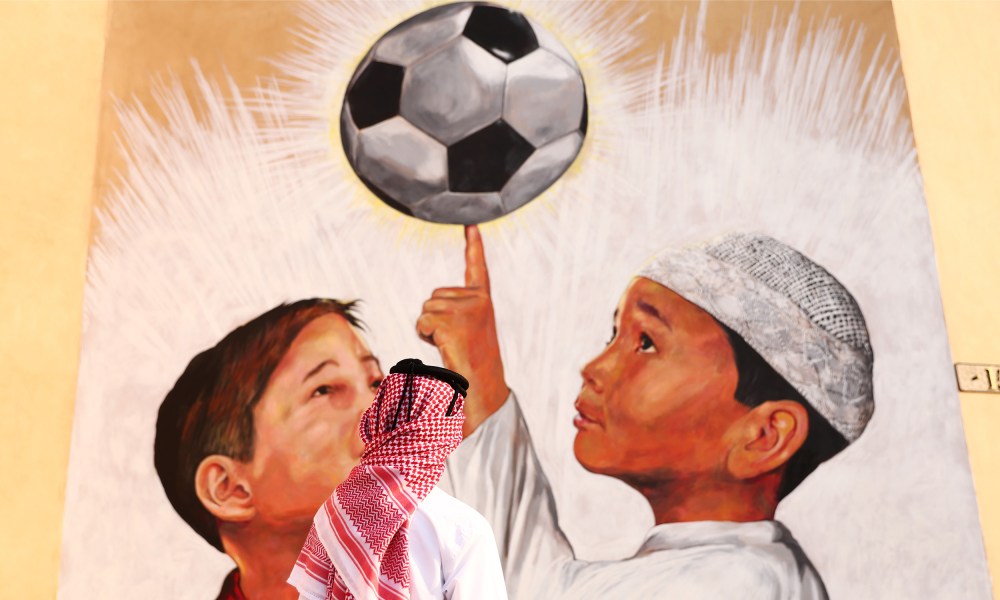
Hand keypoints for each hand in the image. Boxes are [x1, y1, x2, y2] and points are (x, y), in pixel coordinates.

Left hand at [417, 225, 508, 436]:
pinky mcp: (453, 321)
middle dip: (435, 318)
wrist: (484, 391)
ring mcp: (467, 310)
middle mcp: (478, 300)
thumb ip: (456, 315)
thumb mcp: (469, 334)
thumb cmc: (473, 368)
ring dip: (429, 329)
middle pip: (434, 296)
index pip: (477, 267)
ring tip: (450, 346)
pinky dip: (425, 335)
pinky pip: (422, 321)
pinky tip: (445, 347)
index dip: (473, 245)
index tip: (471, 223)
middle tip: (453, 342)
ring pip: (426, 308)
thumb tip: (431, 324)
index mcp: (483, 302)